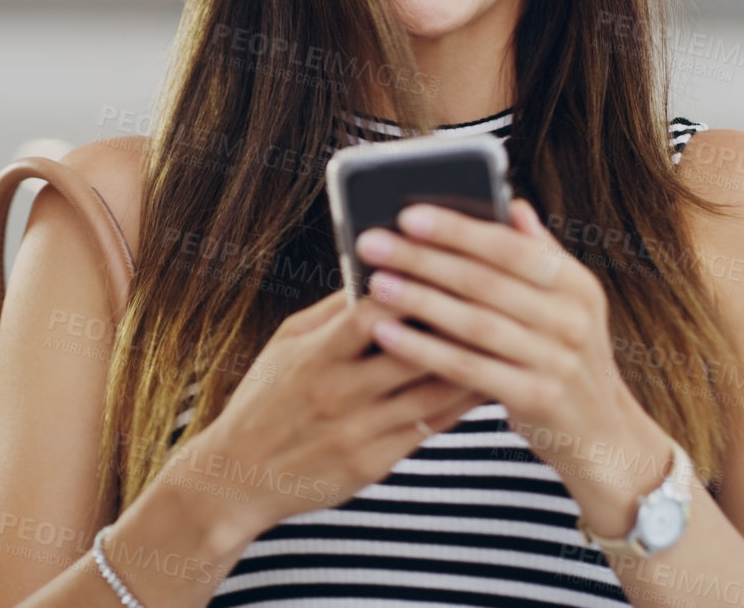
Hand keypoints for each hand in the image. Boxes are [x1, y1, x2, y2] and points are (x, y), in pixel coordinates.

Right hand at [165, 290, 489, 537]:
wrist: (238, 477)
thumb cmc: (264, 400)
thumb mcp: (286, 344)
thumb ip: (333, 311)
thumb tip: (380, 270)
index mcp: (316, 356)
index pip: (372, 314)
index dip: (414, 289)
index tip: (448, 266)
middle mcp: (339, 392)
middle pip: (414, 352)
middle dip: (456, 324)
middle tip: (498, 299)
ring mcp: (359, 430)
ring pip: (433, 393)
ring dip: (473, 365)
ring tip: (506, 340)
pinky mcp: (373, 463)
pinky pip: (430, 429)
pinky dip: (461, 404)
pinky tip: (485, 382)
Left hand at [354, 198, 662, 513]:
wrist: (602, 435)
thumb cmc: (564, 358)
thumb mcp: (567, 306)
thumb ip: (539, 256)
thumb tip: (512, 204)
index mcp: (576, 285)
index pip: (511, 246)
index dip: (459, 230)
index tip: (408, 215)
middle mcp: (573, 319)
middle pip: (486, 281)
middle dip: (424, 259)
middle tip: (372, 244)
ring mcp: (559, 361)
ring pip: (475, 323)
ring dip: (420, 300)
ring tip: (375, 284)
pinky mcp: (538, 399)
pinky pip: (469, 369)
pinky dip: (424, 350)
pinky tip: (387, 335)